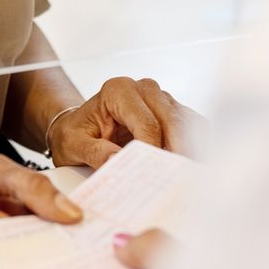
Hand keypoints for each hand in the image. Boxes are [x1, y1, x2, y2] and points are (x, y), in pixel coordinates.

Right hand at [0, 140, 82, 268]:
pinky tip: (15, 225)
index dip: (68, 237)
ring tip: (28, 212)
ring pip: (26, 268)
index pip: (38, 248)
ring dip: (37, 244)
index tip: (88, 226)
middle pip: (35, 262)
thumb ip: (34, 189)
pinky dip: (21, 250)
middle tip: (69, 214)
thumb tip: (72, 214)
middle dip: (55, 239)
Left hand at [48, 77, 197, 167]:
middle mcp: (143, 89)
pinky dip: (195, 145)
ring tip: (188, 176)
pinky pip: (192, 126)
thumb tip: (116, 161)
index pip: (147, 122)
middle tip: (180, 179)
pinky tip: (190, 167)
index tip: (156, 174)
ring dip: (190, 149)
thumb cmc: (75, 134)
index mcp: (118, 90)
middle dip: (178, 151)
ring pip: (187, 122)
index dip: (154, 150)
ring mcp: (160, 98)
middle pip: (172, 120)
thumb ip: (93, 152)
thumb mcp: (74, 145)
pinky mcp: (171, 111)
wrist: (78, 128)